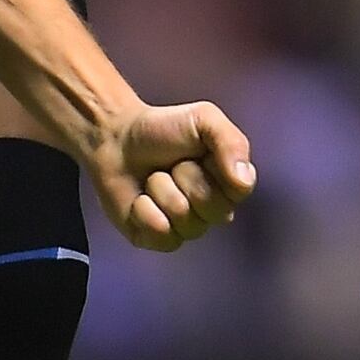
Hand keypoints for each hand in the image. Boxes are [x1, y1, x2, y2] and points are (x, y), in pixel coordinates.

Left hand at [91, 99, 257, 251]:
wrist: (116, 140)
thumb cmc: (163, 129)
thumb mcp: (204, 120)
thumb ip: (231, 143)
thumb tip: (244, 182)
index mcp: (229, 182)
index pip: (238, 192)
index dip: (214, 171)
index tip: (199, 153)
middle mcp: (212, 209)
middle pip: (213, 211)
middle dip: (186, 180)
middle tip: (172, 165)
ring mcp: (185, 228)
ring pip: (185, 222)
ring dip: (162, 192)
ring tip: (154, 178)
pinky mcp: (156, 240)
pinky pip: (161, 235)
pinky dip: (144, 212)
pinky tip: (140, 199)